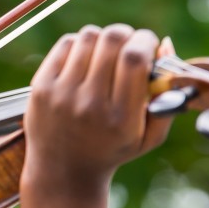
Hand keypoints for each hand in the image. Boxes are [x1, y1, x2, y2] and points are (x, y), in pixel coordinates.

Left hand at [24, 23, 172, 187]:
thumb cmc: (112, 150)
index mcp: (121, 118)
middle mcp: (89, 104)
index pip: (134, 58)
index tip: (148, 44)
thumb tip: (166, 43)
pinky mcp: (41, 87)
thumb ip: (167, 94)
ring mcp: (61, 95)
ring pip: (88, 37)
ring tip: (106, 54)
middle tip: (129, 45)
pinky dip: (81, 44)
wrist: (62, 172)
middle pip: (112, 40)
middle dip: (127, 35)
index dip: (146, 40)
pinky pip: (66, 44)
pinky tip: (85, 59)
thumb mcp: (149, 136)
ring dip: (103, 38)